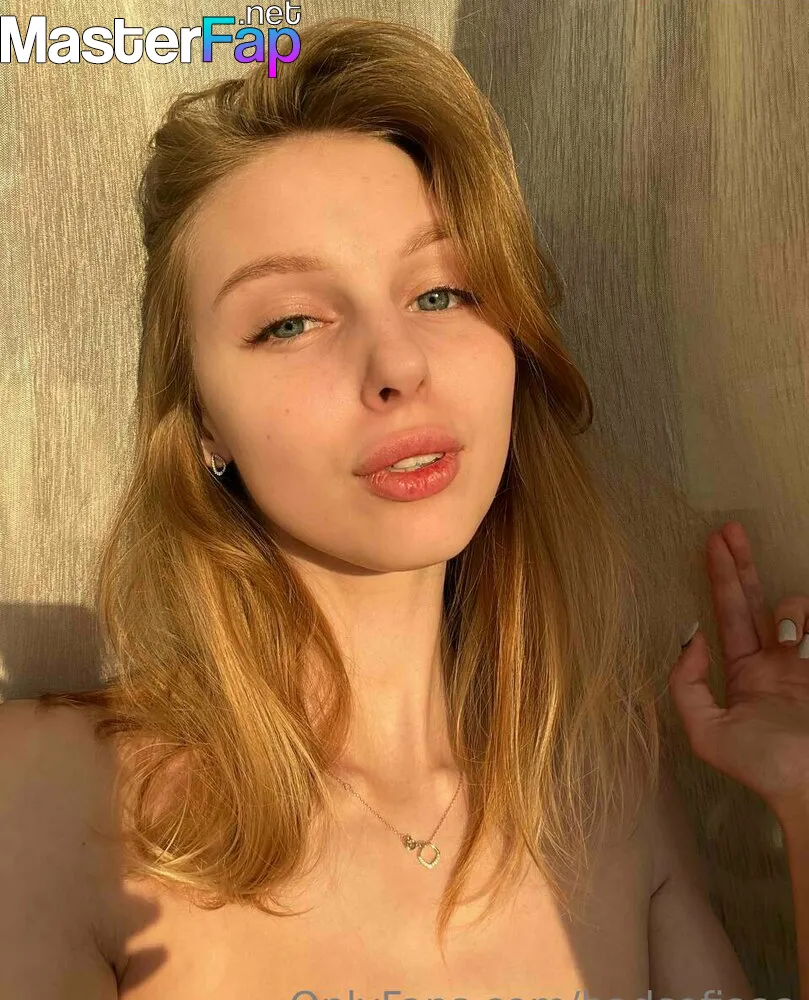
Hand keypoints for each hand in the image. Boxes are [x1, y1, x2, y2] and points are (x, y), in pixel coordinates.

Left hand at [669, 520, 808, 826]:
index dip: (722, 577)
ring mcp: (808, 658)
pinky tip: (807, 648)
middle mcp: (776, 659)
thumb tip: (691, 636)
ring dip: (792, 615)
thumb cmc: (763, 766)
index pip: (729, 613)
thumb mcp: (705, 730)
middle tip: (730, 528)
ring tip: (795, 647)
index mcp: (745, 672)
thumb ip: (686, 684)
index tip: (714, 542)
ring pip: (797, 606)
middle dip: (742, 562)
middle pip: (756, 597)